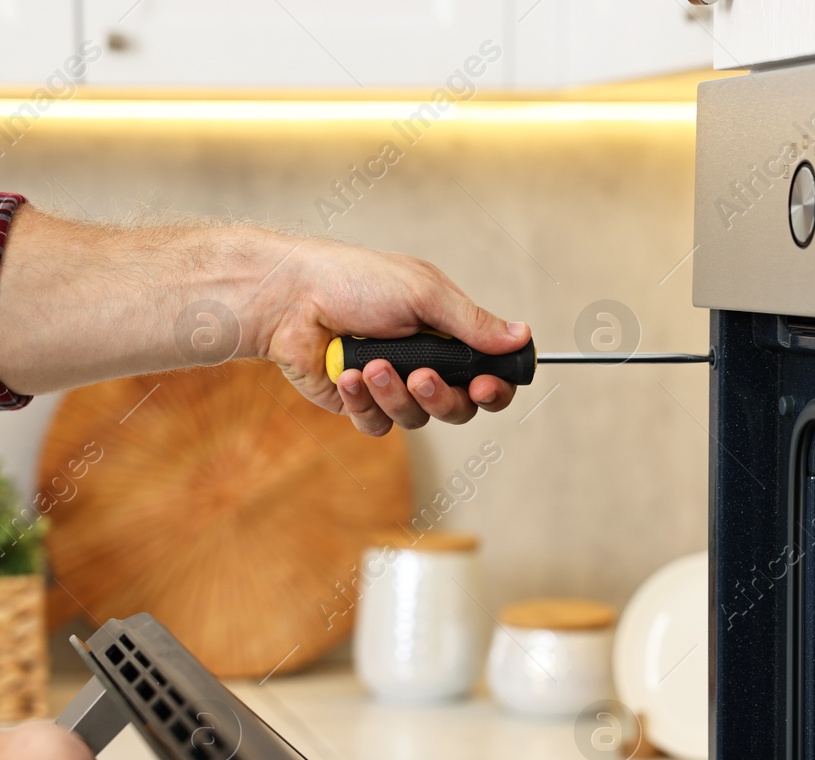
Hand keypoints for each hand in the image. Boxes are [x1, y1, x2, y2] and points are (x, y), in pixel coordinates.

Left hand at [258, 239, 528, 435]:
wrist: (291, 298)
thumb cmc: (355, 281)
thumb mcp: (425, 293)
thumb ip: (473, 323)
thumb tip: (522, 337)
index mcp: (446, 334)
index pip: (487, 375)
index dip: (493, 390)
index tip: (485, 387)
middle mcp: (423, 364)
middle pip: (458, 409)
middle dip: (441, 397)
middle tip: (421, 376)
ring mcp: (390, 387)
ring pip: (416, 419)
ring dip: (394, 393)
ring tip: (371, 364)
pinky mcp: (358, 404)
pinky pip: (377, 424)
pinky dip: (362, 401)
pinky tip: (346, 374)